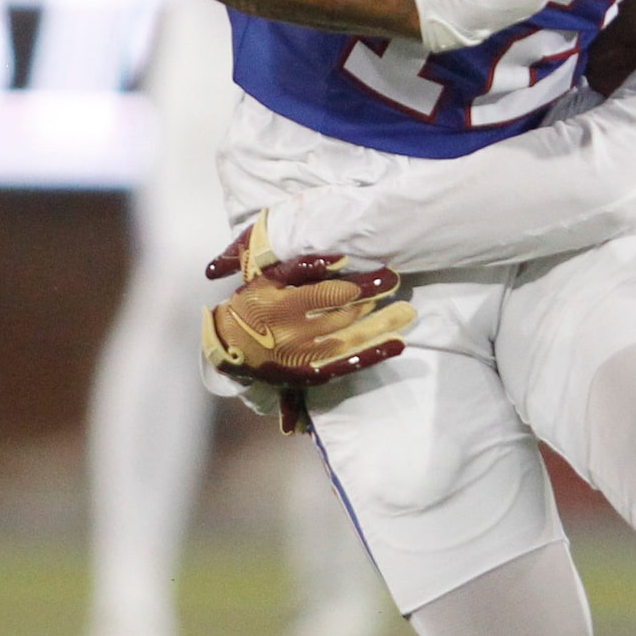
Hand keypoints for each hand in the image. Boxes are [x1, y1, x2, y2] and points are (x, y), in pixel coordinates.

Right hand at [201, 250, 415, 431]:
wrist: (228, 348)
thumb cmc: (252, 306)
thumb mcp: (266, 280)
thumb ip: (301, 267)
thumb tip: (341, 260)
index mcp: (281, 307)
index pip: (330, 294)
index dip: (362, 285)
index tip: (387, 275)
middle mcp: (292, 335)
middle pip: (344, 316)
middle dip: (373, 301)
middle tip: (398, 286)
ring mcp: (302, 358)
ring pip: (350, 339)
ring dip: (382, 326)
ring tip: (407, 313)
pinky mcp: (308, 375)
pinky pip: (345, 365)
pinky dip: (372, 355)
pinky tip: (396, 344)